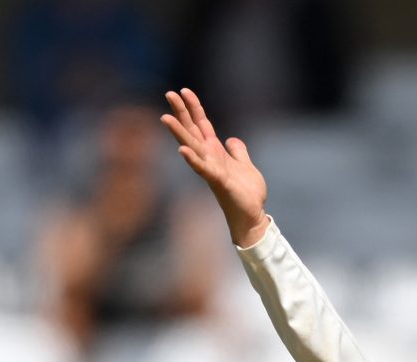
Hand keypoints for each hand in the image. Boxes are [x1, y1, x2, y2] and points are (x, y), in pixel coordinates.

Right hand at [160, 88, 267, 247]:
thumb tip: (232, 139)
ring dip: (179, 132)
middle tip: (169, 93)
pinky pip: (203, 169)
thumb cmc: (247, 193)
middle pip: (192, 130)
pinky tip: (182, 151)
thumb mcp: (245, 165)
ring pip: (192, 146)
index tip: (183, 91)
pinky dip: (193, 160)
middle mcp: (209, 158)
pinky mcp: (218, 181)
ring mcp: (211, 169)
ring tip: (166, 118)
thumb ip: (237, 151)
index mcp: (215, 151)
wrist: (251, 215)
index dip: (193, 107)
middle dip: (181, 112)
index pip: (201, 124)